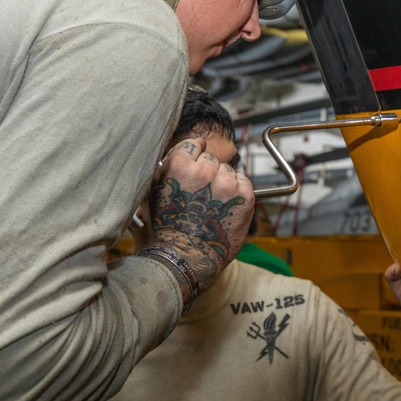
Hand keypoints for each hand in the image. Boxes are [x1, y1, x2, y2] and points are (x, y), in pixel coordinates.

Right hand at [148, 137, 254, 299]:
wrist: (187, 256)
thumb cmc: (167, 227)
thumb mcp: (155, 191)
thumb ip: (169, 166)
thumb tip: (189, 147)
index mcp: (179, 164)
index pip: (195, 144)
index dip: (196, 154)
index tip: (196, 165)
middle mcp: (204, 169)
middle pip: (212, 158)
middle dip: (208, 172)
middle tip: (201, 195)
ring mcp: (226, 182)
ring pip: (228, 170)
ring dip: (222, 182)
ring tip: (212, 205)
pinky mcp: (245, 196)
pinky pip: (244, 181)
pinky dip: (238, 190)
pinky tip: (225, 206)